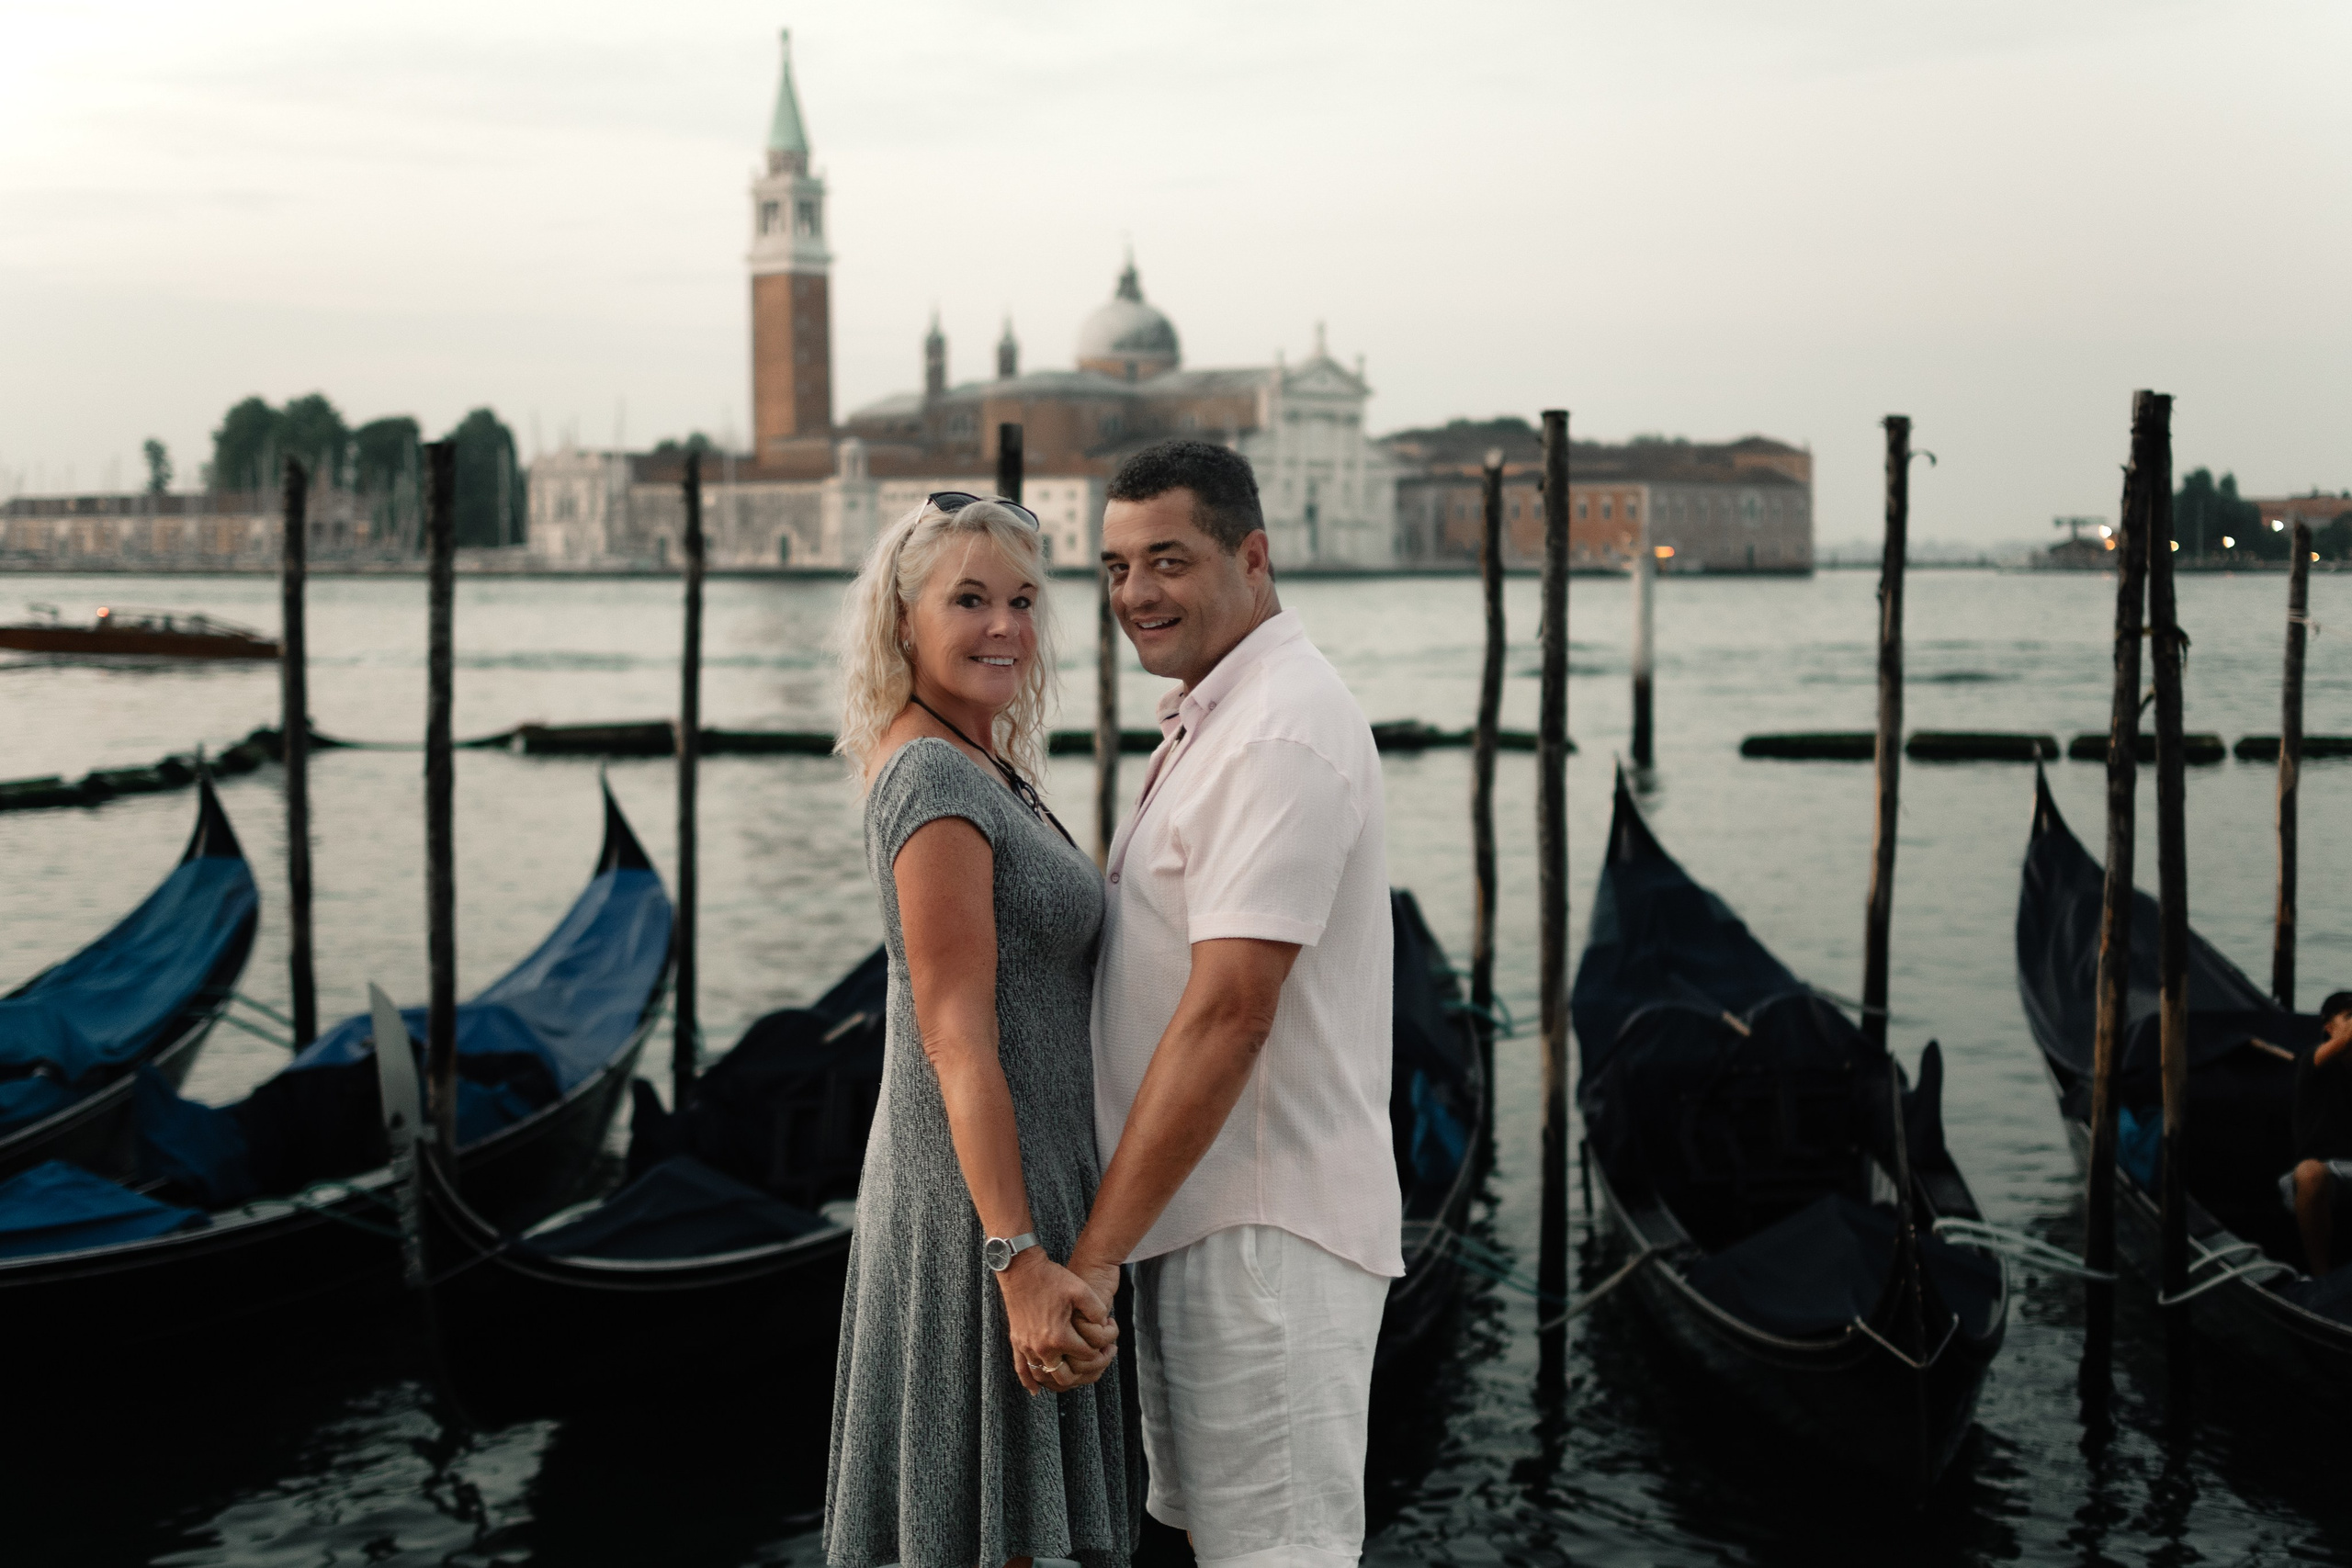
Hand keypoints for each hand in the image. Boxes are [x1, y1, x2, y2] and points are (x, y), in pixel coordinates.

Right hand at [997, 1251, 1115, 1395]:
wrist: (1020, 1269)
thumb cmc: (1051, 1278)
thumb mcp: (1081, 1289)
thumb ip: (1098, 1311)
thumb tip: (1105, 1326)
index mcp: (1059, 1336)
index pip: (1087, 1355)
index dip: (1103, 1349)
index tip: (1109, 1341)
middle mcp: (1041, 1348)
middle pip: (1067, 1376)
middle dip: (1087, 1371)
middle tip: (1099, 1360)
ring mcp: (1026, 1347)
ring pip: (1046, 1378)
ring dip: (1063, 1380)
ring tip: (1078, 1373)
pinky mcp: (1017, 1342)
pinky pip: (1022, 1370)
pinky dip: (1030, 1382)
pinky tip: (1036, 1391)